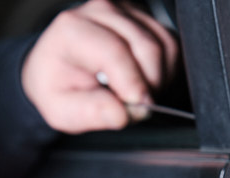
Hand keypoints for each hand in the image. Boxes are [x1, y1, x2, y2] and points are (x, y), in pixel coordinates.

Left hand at [21, 0, 177, 132]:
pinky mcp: (144, 16)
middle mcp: (101, 11)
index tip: (139, 108)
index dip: (132, 84)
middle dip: (148, 86)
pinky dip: (166, 70)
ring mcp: (125, 10)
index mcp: (72, 29)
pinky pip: (171, 44)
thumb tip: (121, 114)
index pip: (114, 52)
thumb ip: (90, 113)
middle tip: (134, 108)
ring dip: (159, 79)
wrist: (58, 68)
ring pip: (165, 46)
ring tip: (136, 94)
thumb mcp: (61, 110)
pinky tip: (145, 81)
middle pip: (146, 48)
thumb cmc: (58, 86)